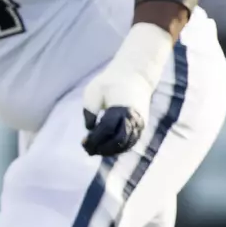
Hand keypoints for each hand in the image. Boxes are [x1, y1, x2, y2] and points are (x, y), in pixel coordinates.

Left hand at [80, 23, 171, 156]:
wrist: (135, 75)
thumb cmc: (110, 82)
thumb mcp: (94, 91)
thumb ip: (90, 110)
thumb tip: (90, 128)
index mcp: (120, 108)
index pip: (106, 130)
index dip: (95, 139)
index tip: (83, 143)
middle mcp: (133, 117)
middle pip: (118, 141)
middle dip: (102, 149)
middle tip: (88, 150)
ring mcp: (140, 122)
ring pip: (126, 144)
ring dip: (111, 150)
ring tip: (95, 150)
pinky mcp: (142, 125)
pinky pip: (131, 141)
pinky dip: (119, 148)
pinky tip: (107, 148)